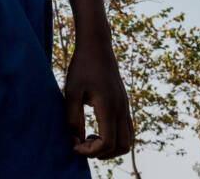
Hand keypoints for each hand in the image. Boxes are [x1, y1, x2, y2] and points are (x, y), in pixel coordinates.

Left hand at [64, 39, 132, 159]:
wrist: (97, 46)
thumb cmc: (82, 66)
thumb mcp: (71, 92)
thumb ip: (72, 118)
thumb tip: (75, 141)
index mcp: (108, 106)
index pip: (107, 143)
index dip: (90, 151)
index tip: (74, 144)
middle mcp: (121, 109)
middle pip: (122, 147)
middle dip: (102, 154)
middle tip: (82, 144)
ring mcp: (125, 106)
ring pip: (128, 141)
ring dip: (111, 148)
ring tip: (90, 138)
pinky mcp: (124, 104)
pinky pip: (127, 131)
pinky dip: (115, 139)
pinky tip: (97, 130)